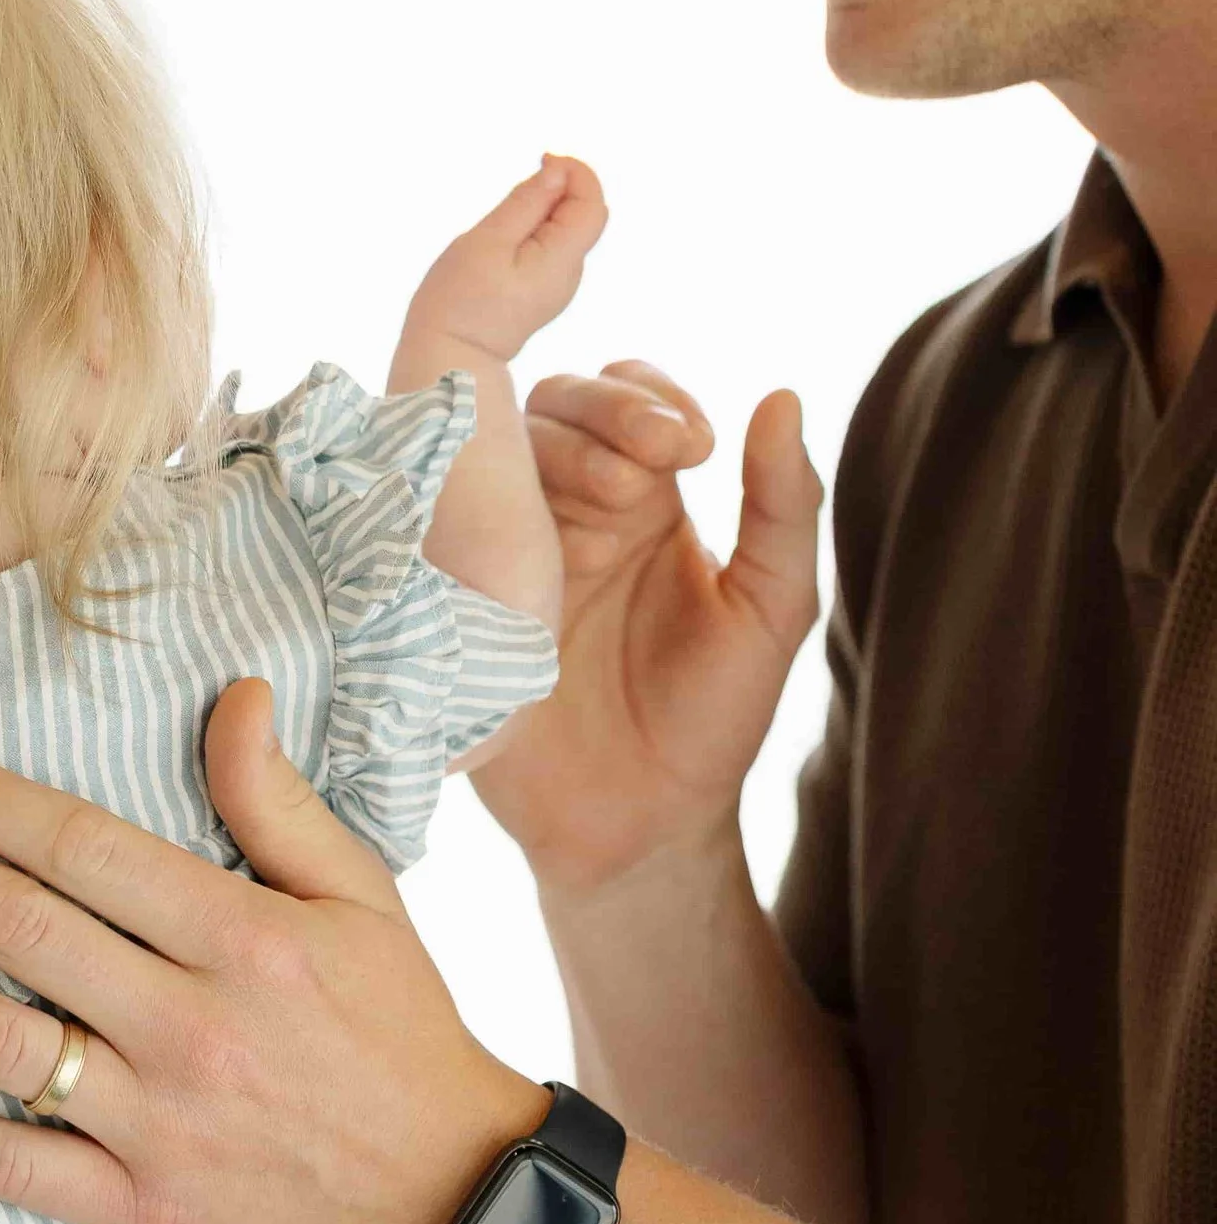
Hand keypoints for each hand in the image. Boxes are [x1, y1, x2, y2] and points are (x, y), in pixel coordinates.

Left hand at [0, 687, 546, 1223]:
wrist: (453, 1196)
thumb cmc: (397, 1029)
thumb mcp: (362, 898)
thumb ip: (278, 801)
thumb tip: (231, 693)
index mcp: (242, 935)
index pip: (81, 849)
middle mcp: (190, 1022)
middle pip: (16, 928)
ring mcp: (160, 1122)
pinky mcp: (140, 1209)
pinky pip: (11, 1166)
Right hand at [397, 156, 606, 372]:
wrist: (448, 361)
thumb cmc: (459, 303)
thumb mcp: (488, 240)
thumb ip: (527, 203)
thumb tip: (557, 173)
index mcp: (561, 260)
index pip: (592, 203)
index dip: (576, 172)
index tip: (543, 159)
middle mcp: (569, 274)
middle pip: (583, 215)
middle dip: (560, 188)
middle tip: (522, 183)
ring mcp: (556, 287)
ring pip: (565, 232)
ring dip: (543, 210)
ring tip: (503, 220)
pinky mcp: (540, 293)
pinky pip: (549, 250)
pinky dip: (534, 232)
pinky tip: (504, 240)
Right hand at [471, 363, 820, 898]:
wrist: (634, 829)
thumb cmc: (711, 721)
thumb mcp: (770, 612)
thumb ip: (784, 507)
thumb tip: (782, 394)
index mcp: (645, 501)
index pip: (630, 396)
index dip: (648, 401)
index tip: (686, 451)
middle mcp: (567, 512)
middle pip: (552, 406)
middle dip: (594, 421)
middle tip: (635, 486)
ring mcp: (504, 552)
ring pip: (491, 453)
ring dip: (535, 467)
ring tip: (581, 541)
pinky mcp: (455, 601)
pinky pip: (439, 527)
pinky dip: (462, 512)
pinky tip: (497, 543)